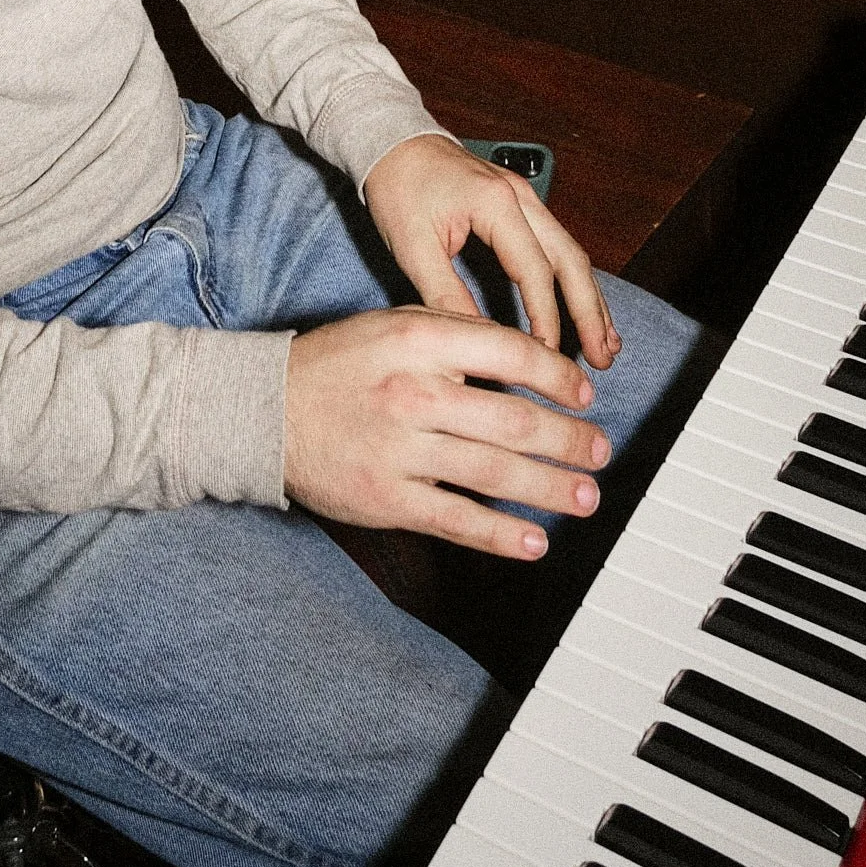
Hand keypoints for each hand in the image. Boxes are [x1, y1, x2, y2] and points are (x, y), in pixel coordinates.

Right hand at [283, 306, 609, 555]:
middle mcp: (414, 393)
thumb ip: (454, 334)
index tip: (583, 395)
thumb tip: (524, 355)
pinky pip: (457, 519)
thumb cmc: (337, 364)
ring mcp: (401, 450)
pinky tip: (533, 542)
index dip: (557, 377)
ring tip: (585, 497)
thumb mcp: (392, 324)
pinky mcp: (387, 499)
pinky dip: (500, 535)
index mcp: (419, 340)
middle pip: (512, 419)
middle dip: (568, 439)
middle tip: (600, 451)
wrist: (265, 410)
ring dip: (550, 488)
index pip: (509, 354)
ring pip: (494, 472)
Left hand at [363, 132, 619, 371]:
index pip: (535, 271)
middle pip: (571, 259)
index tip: (549, 357)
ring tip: (607, 343)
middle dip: (590, 312)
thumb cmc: (398, 189)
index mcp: (496, 204)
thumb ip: (447, 296)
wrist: (391, 140)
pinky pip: (556, 243)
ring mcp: (524, 196)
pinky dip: (573, 279)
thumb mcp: (412, 248)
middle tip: (602, 359)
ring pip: (570, 251)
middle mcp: (520, 196)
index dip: (546, 319)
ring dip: (590, 298)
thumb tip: (478, 343)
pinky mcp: (518, 201)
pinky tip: (583, 305)